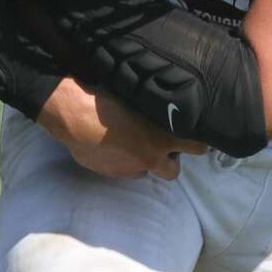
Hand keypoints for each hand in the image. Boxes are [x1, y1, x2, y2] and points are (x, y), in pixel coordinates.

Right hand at [38, 79, 207, 180]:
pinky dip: (120, 160)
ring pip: (144, 172)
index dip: (197, 143)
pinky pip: (121, 169)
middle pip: (172, 172)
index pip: (197, 148)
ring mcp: (127, 169)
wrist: (74, 114)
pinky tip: (110, 145)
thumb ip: (157, 113)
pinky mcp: (107, 172)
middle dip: (169, 160)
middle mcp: (149, 159)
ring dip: (143, 161)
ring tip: (131, 142)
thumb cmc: (108, 99)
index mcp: (162, 140)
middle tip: (160, 144)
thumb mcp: (140, 100)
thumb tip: (166, 113)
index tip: (193, 136)